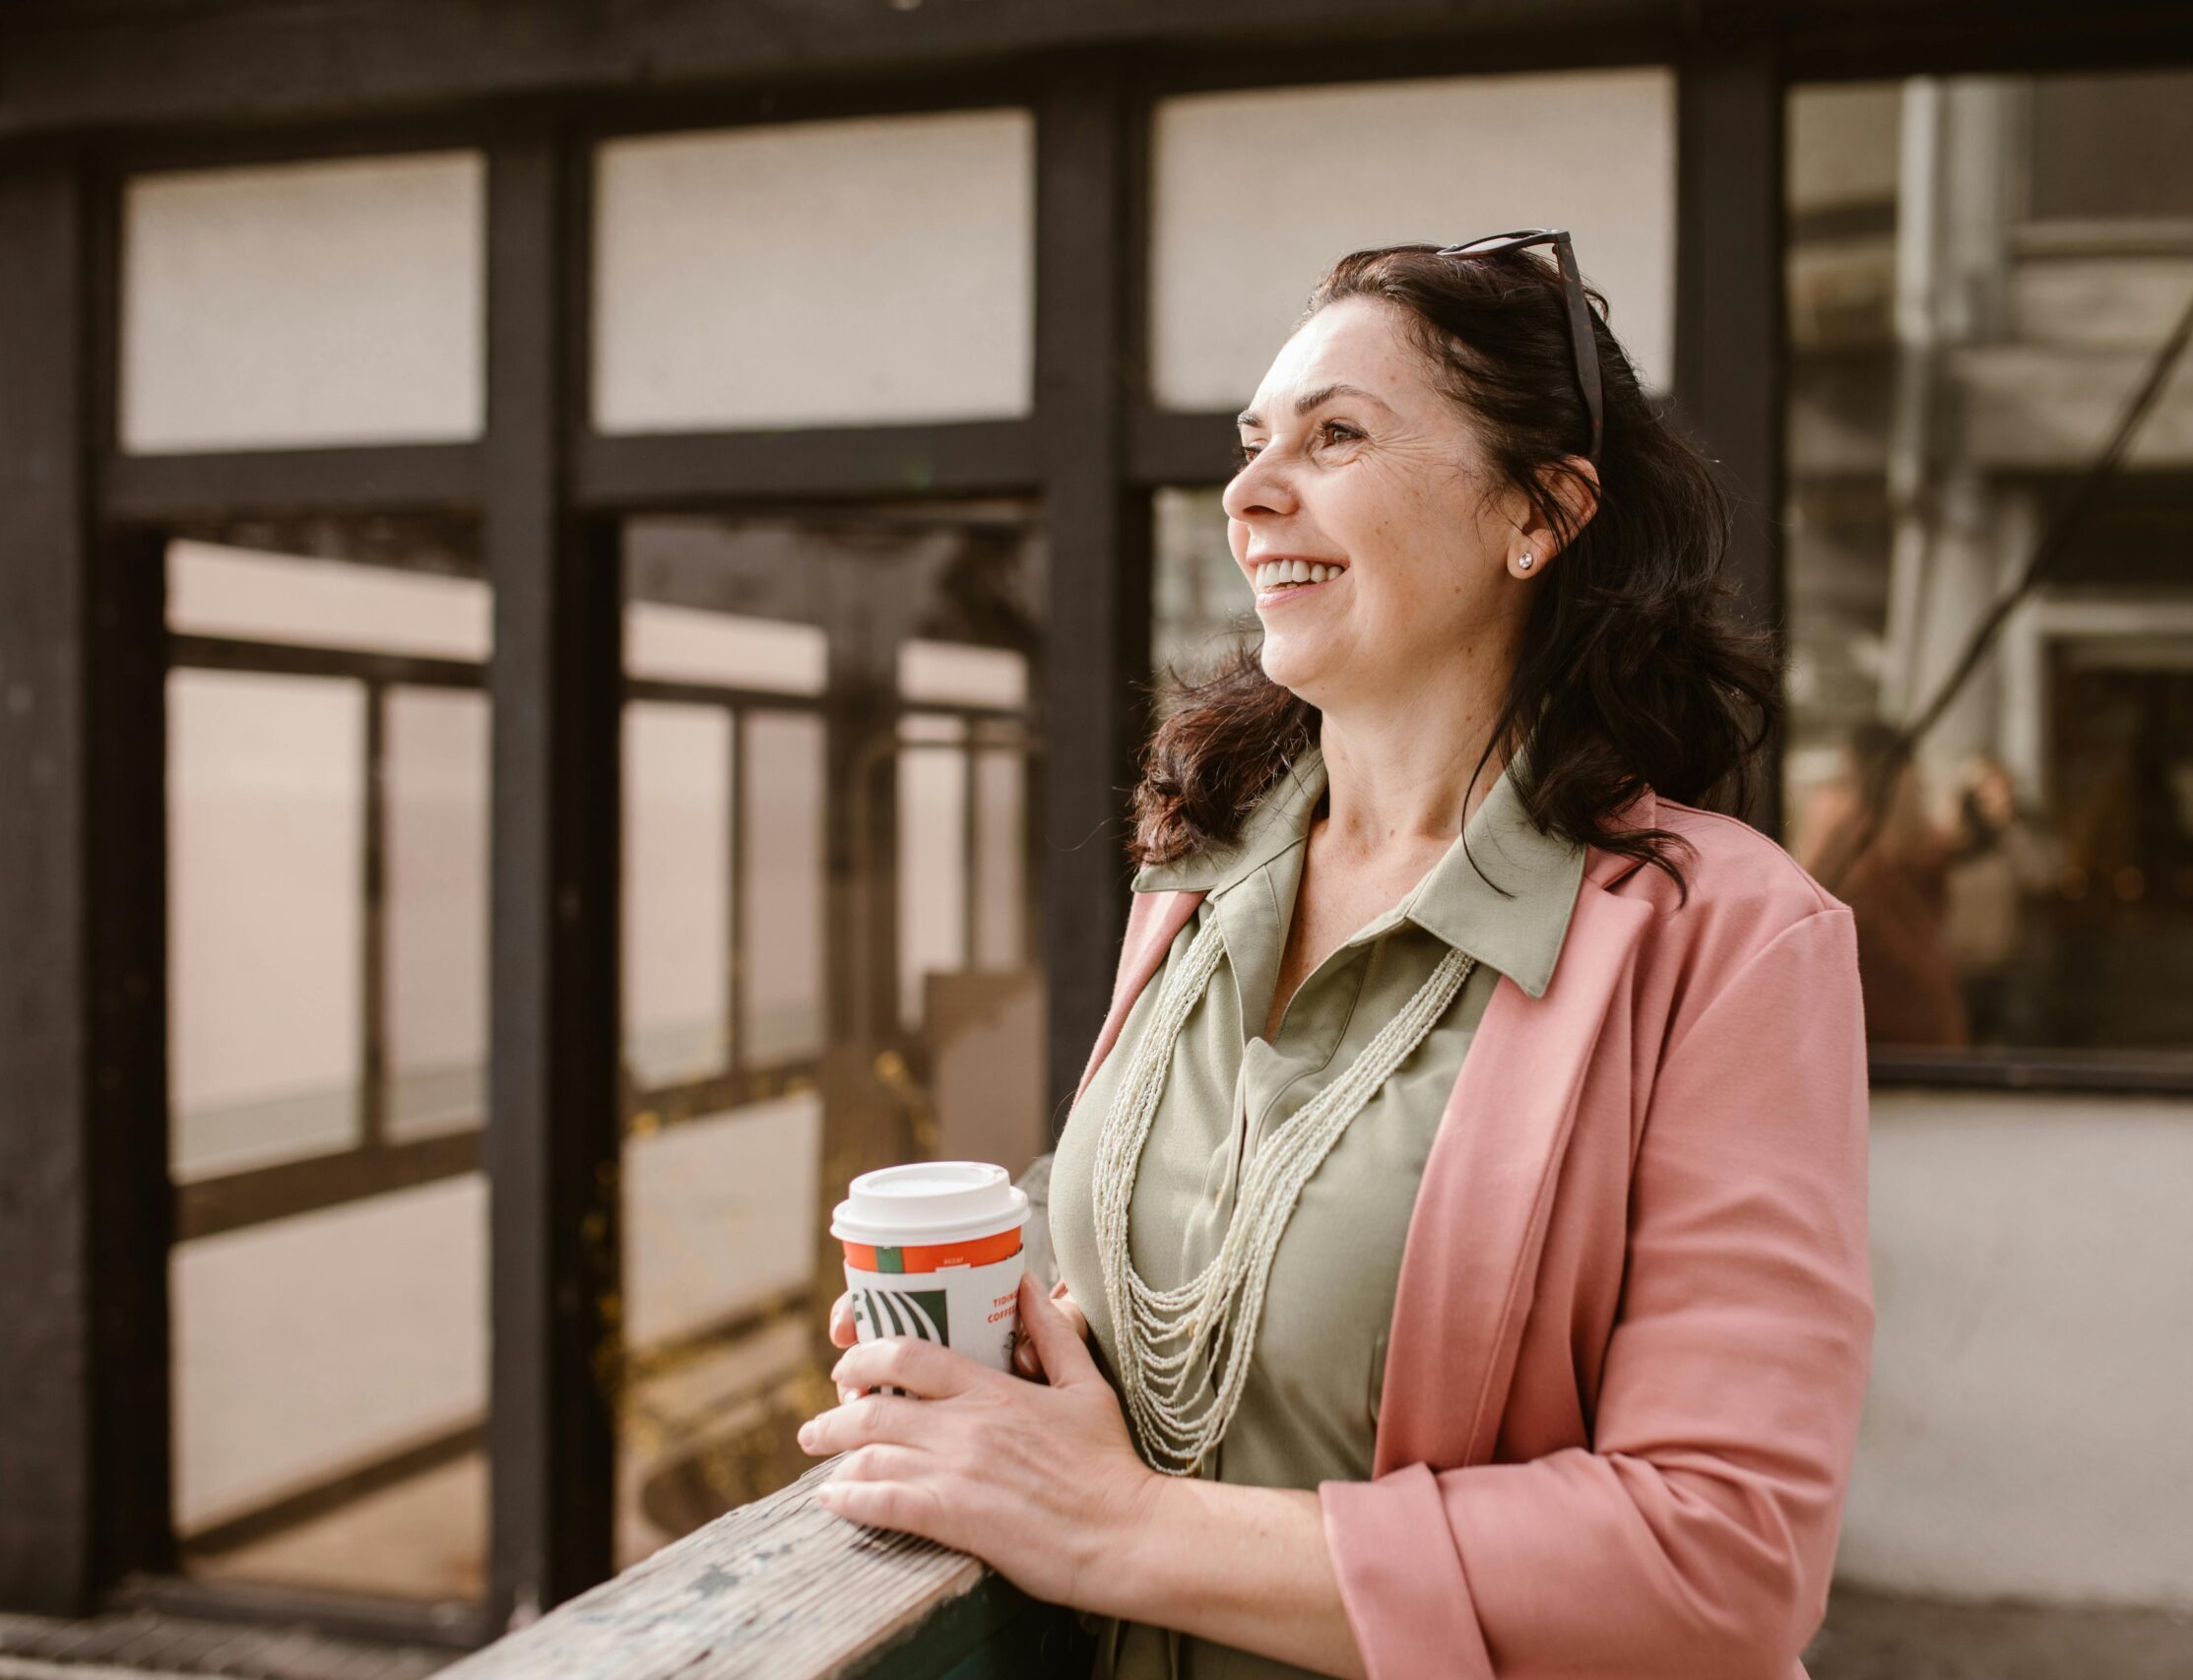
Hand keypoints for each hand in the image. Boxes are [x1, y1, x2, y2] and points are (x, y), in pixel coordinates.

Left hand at [799, 1270, 1158, 1613]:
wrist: (1124, 1531)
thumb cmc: (1107, 1462)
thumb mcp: (1085, 1385)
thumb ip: (1051, 1334)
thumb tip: (1026, 1284)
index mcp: (992, 1391)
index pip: (909, 1356)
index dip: (865, 1356)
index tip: (847, 1368)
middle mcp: (965, 1425)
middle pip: (874, 1408)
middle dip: (833, 1415)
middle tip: (815, 1426)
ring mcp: (956, 1471)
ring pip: (870, 1455)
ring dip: (836, 1458)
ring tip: (822, 1466)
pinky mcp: (955, 1518)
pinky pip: (883, 1503)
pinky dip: (849, 1500)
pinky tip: (834, 1501)